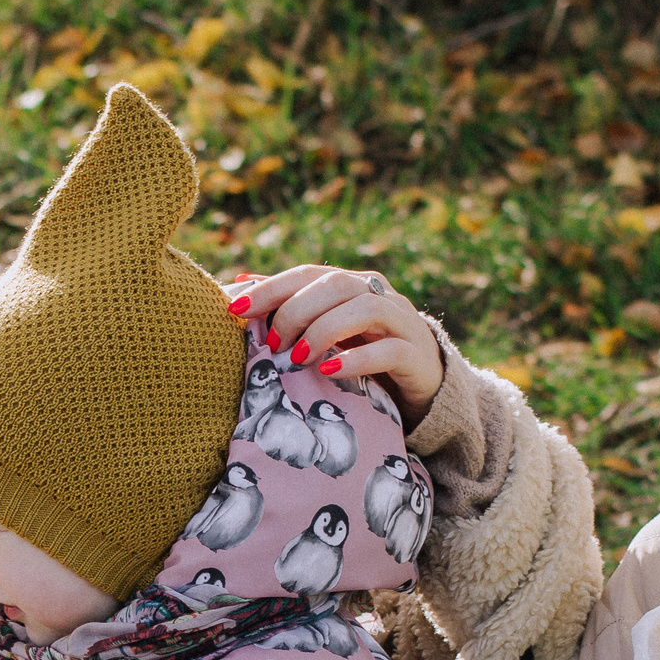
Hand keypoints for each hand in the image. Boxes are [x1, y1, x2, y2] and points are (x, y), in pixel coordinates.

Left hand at [226, 264, 445, 428]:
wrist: (425, 385)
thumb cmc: (366, 354)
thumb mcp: (327, 331)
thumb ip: (290, 305)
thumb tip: (241, 280)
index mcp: (353, 286)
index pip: (308, 274)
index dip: (270, 288)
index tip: (234, 308)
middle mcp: (378, 295)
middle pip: (335, 285)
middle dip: (295, 310)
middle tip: (270, 343)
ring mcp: (402, 322)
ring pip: (364, 308)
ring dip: (324, 330)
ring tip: (297, 357)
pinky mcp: (416, 355)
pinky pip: (389, 350)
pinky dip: (356, 359)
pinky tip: (329, 371)